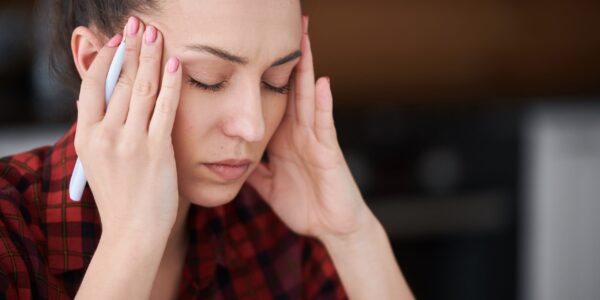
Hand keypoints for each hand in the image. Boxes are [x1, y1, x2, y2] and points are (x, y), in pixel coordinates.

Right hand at [74, 18, 181, 235]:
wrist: (134, 231)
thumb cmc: (120, 197)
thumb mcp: (98, 162)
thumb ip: (102, 131)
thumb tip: (108, 100)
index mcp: (86, 137)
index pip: (91, 87)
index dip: (105, 59)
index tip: (117, 41)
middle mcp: (106, 136)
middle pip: (118, 81)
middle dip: (131, 48)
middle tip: (139, 24)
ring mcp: (132, 142)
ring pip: (141, 89)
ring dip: (150, 57)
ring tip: (156, 34)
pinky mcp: (157, 150)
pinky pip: (165, 108)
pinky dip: (170, 84)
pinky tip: (175, 64)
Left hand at [247, 17, 371, 240]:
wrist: (331, 228)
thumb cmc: (303, 204)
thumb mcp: (267, 185)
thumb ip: (251, 169)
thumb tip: (226, 158)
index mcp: (283, 138)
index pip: (271, 99)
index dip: (263, 74)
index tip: (250, 51)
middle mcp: (299, 132)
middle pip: (290, 88)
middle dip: (286, 58)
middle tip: (284, 26)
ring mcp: (315, 139)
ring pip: (308, 97)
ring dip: (307, 68)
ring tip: (303, 38)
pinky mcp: (328, 152)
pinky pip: (325, 125)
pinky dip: (324, 104)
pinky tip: (322, 82)